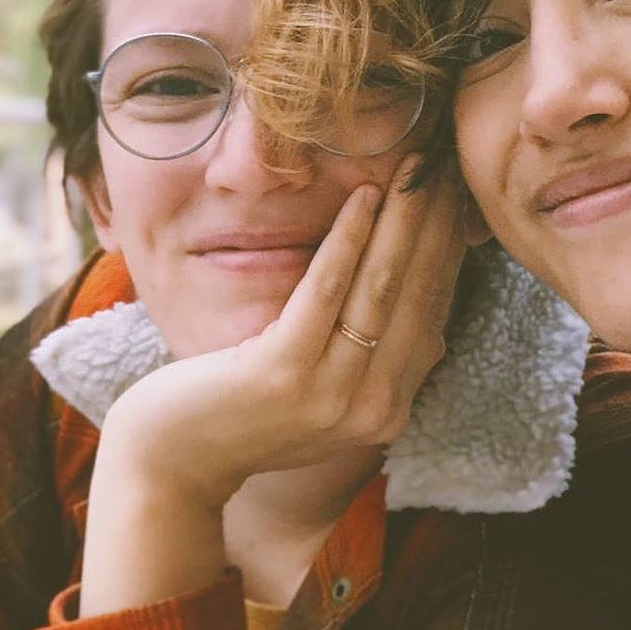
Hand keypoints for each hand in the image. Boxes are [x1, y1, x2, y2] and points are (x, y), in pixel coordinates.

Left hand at [80, 158, 464, 613]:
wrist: (172, 463)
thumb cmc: (244, 413)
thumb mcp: (325, 391)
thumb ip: (376, 358)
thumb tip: (429, 297)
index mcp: (389, 410)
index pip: (433, 313)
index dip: (449, 248)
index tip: (458, 195)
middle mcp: (373, 409)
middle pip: (418, 295)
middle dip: (436, 223)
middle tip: (447, 166)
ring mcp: (331, 395)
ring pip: (382, 287)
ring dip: (404, 219)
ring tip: (415, 169)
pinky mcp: (283, 373)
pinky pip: (326, 290)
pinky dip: (349, 238)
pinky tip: (364, 195)